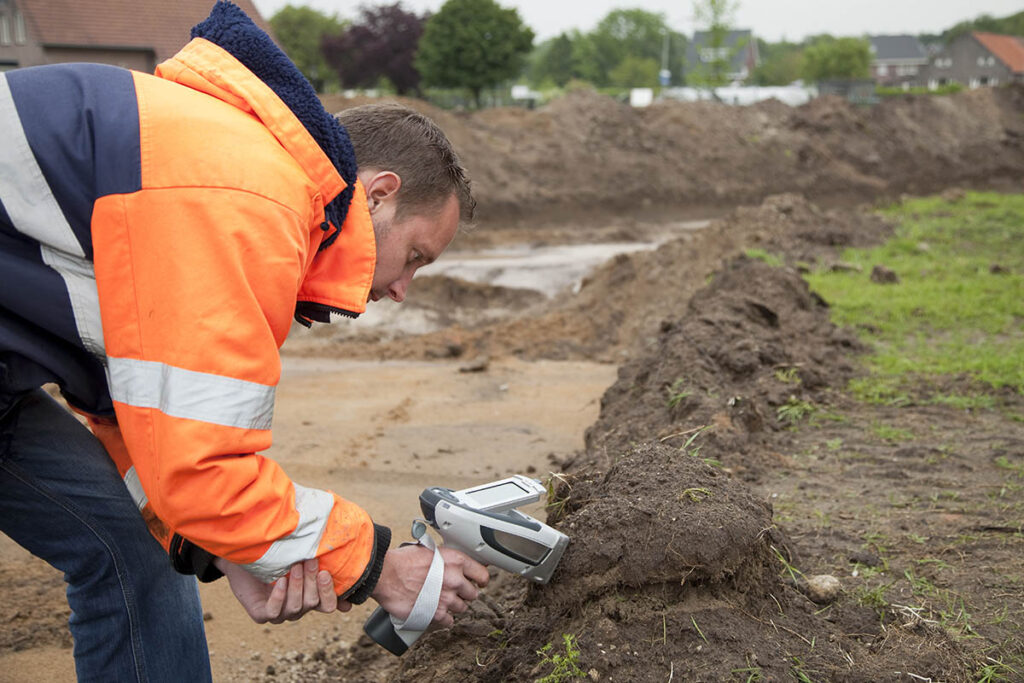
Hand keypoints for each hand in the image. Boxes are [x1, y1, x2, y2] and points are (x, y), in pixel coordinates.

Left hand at [214, 557, 351, 623]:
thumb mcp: (297, 556)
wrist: (241, 556)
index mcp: (309, 597)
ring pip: (296, 607)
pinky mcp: (261, 614)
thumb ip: (317, 563)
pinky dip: (279, 596)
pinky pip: (274, 612)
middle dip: (312, 581)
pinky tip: (280, 580)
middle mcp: (296, 608)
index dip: (329, 592)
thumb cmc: (273, 556)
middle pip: (312, 602)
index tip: (326, 573)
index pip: (327, 605)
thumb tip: (342, 564)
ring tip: (295, 565)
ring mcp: (279, 614)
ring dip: (297, 585)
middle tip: (310, 560)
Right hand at [369, 545, 489, 627]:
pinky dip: (443, 618)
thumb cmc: (403, 561)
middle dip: (464, 593)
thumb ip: (446, 559)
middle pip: (473, 593)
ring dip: (453, 606)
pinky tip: (435, 611)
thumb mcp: (430, 550)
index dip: (480, 579)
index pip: (482, 574)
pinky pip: (449, 621)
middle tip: (454, 591)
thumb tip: (454, 563)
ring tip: (441, 600)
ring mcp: (447, 598)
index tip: (478, 582)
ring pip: (462, 608)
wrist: (385, 574)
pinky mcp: (436, 613)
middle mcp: (455, 579)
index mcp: (456, 561)